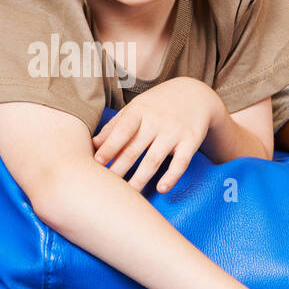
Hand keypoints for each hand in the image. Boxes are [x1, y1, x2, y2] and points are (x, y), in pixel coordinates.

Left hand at [92, 77, 224, 193]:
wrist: (196, 93)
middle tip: (106, 187)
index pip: (122, 130)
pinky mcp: (191, 141)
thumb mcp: (137, 107)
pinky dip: (172, 176)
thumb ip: (115, 125)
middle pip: (135, 149)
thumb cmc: (158, 104)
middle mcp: (156, 121)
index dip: (110, 146)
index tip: (97, 161)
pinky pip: (181, 162)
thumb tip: (92, 144)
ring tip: (129, 194)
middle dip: (119, 168)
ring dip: (140, 178)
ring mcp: (174, 132)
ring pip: (154, 159)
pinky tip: (162, 189)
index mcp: (140, 111)